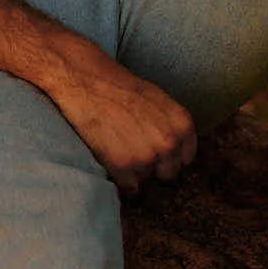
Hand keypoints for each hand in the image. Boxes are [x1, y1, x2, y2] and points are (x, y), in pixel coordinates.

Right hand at [43, 50, 195, 195]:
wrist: (82, 80)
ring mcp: (147, 156)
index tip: (152, 150)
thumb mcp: (156, 99)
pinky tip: (108, 158)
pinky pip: (128, 188)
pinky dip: (118, 179)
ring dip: (132, 171)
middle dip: (152, 166)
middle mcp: (169, 143)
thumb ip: (170, 126)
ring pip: (146, 180)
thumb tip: (173, 150)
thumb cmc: (115, 85)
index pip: (185, 158)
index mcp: (182, 125)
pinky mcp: (123, 167)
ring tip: (114, 147)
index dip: (167, 156)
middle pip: (168, 173)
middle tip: (130, 148)